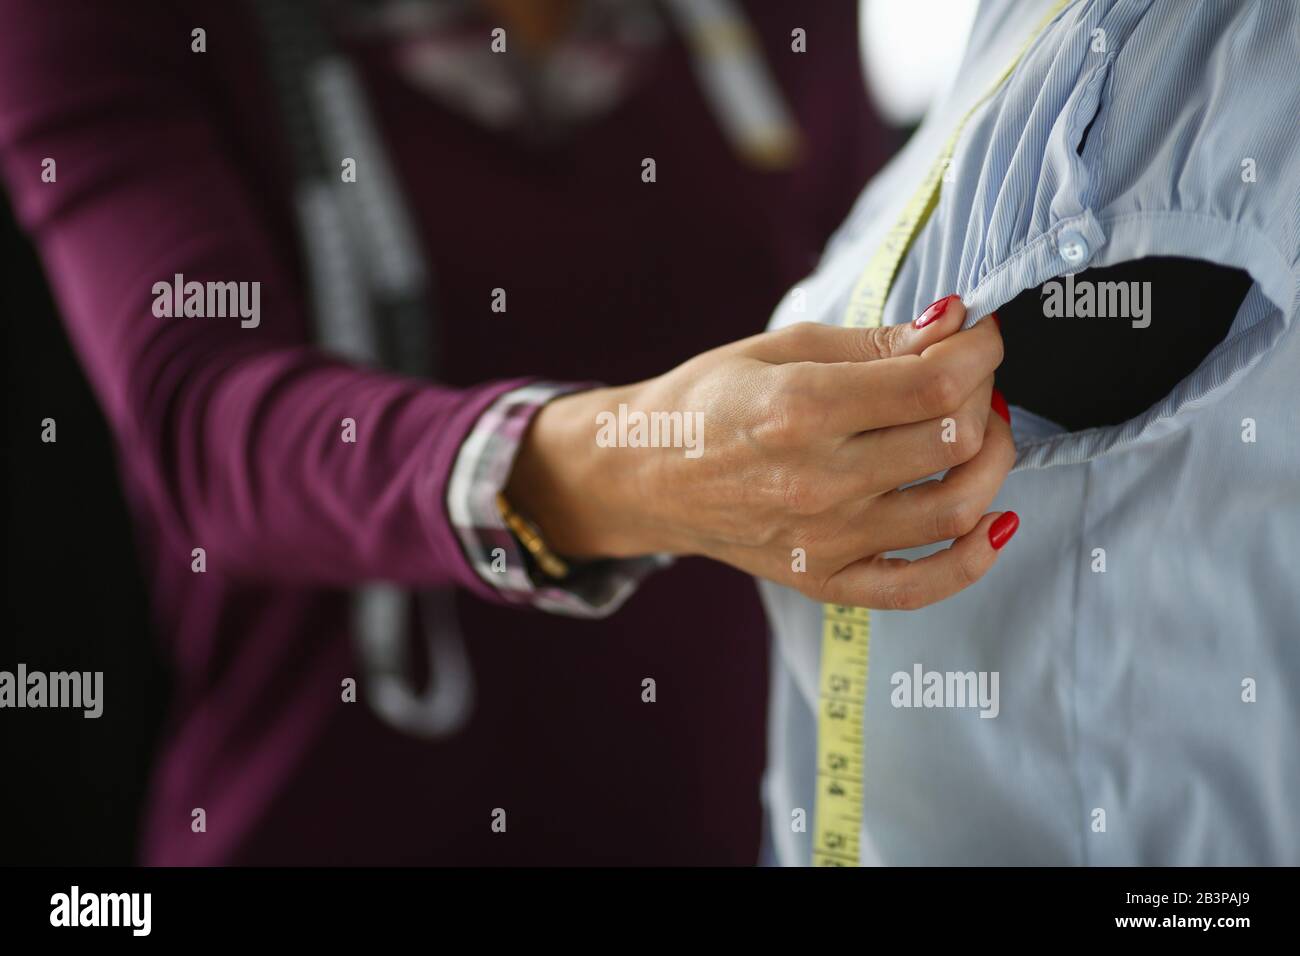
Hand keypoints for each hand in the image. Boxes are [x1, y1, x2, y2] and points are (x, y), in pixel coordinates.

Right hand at [507, 296, 1016, 608]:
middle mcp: (817, 480)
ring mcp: (823, 539)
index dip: (980, 351)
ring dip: (993, 464)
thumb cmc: (709, 401)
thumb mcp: (782, 347)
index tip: (982, 334)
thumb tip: (954, 324)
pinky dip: (972, 560)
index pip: (933, 383)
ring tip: (981, 434)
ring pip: (955, 509)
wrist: (646, 474)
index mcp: (800, 408)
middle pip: (953, 439)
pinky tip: (992, 523)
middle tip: (971, 378)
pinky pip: (919, 586)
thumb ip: (875, 342)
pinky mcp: (823, 579)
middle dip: (983, 395)